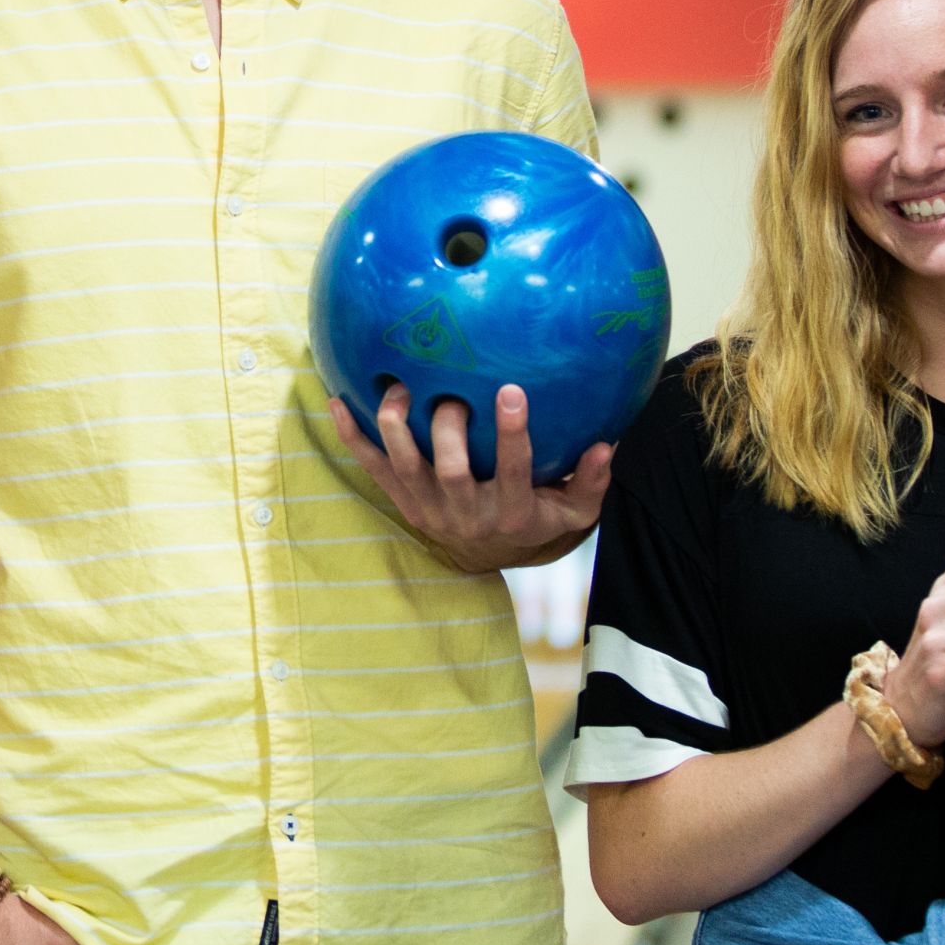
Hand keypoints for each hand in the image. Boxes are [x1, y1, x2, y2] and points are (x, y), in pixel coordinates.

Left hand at [329, 385, 610, 574]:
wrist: (487, 557)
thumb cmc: (537, 520)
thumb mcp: (574, 512)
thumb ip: (591, 481)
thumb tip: (607, 444)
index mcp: (510, 512)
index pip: (512, 472)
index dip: (512, 435)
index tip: (513, 391)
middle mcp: (466, 513)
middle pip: (451, 468)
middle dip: (448, 427)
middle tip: (452, 390)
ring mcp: (428, 508)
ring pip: (405, 466)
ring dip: (398, 426)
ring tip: (400, 387)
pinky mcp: (402, 502)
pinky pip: (371, 468)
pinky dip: (352, 436)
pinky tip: (338, 400)